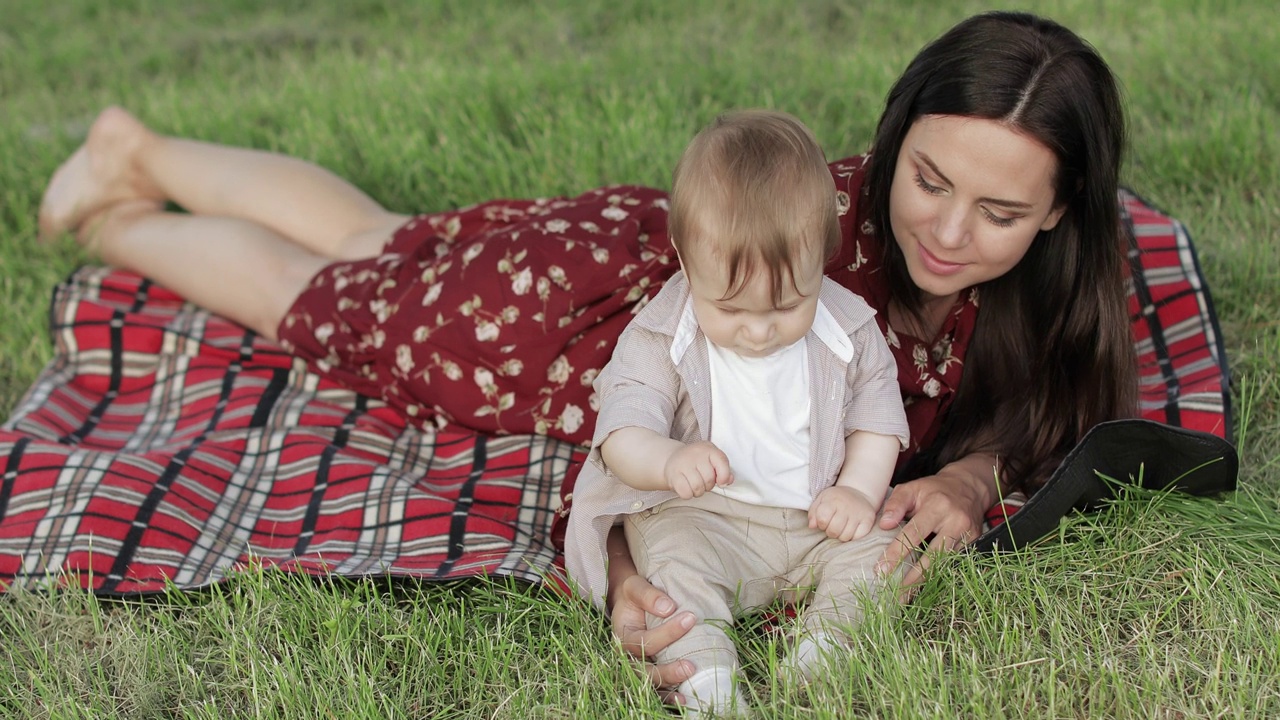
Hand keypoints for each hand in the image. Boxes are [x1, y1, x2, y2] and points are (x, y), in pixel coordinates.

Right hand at [610, 573, 696, 704]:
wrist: (631, 602)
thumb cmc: (634, 596)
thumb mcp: (635, 587)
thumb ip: (647, 595)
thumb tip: (669, 607)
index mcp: (622, 637)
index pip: (644, 642)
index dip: (668, 632)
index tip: (691, 617)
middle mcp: (627, 658)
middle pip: (644, 672)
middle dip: (668, 671)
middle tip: (691, 665)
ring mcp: (637, 668)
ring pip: (650, 685)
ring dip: (670, 686)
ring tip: (690, 683)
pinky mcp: (648, 675)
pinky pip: (656, 692)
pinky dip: (668, 699)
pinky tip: (684, 701)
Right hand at [664, 441, 732, 498]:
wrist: (673, 458)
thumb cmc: (696, 461)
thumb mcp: (711, 460)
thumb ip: (723, 469)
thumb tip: (728, 480)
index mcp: (708, 449)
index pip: (722, 462)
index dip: (724, 476)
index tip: (721, 482)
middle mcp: (695, 454)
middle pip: (709, 479)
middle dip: (708, 485)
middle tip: (702, 481)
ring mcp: (683, 464)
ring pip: (697, 487)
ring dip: (698, 491)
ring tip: (694, 484)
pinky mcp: (673, 475)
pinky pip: (686, 493)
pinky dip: (688, 494)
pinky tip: (686, 487)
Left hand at [809, 485, 878, 540]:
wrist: (858, 492)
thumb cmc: (836, 498)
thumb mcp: (821, 499)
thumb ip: (813, 512)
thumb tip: (812, 526)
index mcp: (833, 500)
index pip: (822, 519)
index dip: (821, 524)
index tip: (824, 521)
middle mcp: (846, 506)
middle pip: (834, 531)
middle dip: (830, 532)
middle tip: (833, 526)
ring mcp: (859, 514)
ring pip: (845, 537)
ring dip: (841, 535)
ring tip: (841, 528)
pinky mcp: (868, 520)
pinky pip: (858, 537)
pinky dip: (853, 537)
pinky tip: (851, 530)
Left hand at [877, 463, 992, 600]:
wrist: (968, 488)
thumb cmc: (933, 490)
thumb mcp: (911, 488)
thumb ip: (896, 504)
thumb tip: (884, 524)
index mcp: (938, 507)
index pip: (914, 534)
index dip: (896, 553)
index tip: (881, 570)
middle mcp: (956, 522)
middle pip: (933, 556)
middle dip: (913, 579)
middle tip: (895, 595)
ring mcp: (968, 535)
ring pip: (945, 565)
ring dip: (925, 583)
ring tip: (906, 598)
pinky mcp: (974, 544)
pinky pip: (954, 565)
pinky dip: (938, 577)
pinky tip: (924, 590)